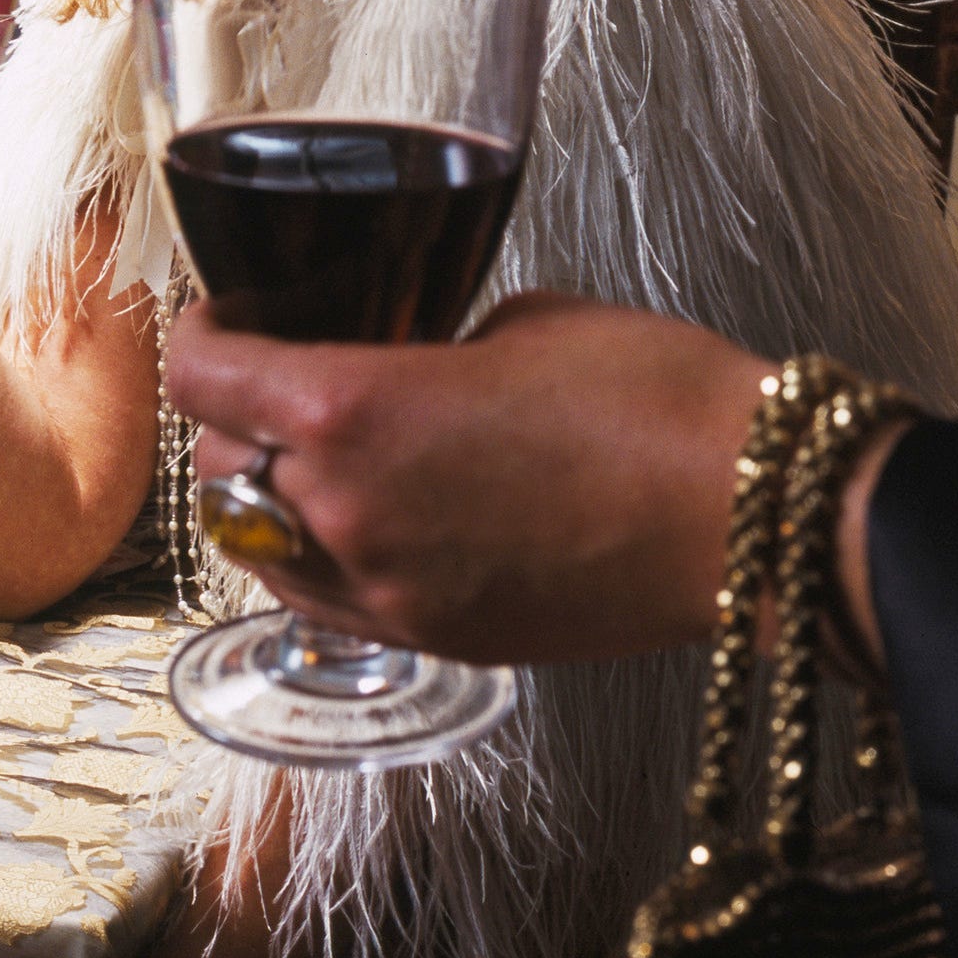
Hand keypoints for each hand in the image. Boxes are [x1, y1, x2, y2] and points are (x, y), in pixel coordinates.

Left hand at [162, 290, 777, 668]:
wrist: (754, 513)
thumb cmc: (655, 402)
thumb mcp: (517, 323)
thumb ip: (424, 344)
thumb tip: (403, 362)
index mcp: (351, 411)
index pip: (203, 378)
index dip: (202, 334)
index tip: (228, 315)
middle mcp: (346, 512)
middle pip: (223, 465)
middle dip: (242, 416)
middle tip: (283, 377)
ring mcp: (388, 591)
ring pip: (263, 550)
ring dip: (273, 498)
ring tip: (324, 455)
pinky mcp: (438, 641)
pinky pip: (329, 604)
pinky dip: (323, 561)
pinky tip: (372, 520)